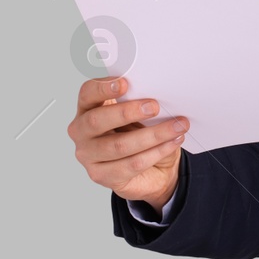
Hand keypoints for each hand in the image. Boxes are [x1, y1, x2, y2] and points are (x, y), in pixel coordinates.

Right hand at [68, 76, 187, 212]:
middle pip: (96, 121)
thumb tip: (156, 95)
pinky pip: (132, 164)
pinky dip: (156, 152)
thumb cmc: (140, 133)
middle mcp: (82, 132)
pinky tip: (172, 142)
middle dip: (128, 112)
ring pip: (119, 145)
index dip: (103, 88)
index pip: (87, 93)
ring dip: (153, 135)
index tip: (125, 83)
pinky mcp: (102, 176)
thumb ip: (139, 102)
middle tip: (154, 106)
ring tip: (176, 126)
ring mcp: (88, 156)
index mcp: (88, 108)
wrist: (152, 170)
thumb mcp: (139, 113)